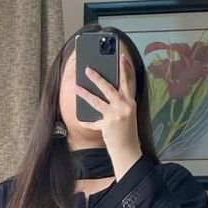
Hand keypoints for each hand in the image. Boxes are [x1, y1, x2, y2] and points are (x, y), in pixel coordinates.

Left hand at [74, 52, 141, 176]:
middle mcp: (125, 107)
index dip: (126, 69)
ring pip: (98, 101)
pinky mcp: (108, 125)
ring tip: (76, 87)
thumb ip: (119, 103)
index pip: (128, 82)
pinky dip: (86, 121)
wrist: (128, 150)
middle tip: (88, 69)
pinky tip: (80, 118)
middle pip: (110, 88)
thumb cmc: (126, 132)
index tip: (122, 57)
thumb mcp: (127, 114)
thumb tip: (104, 90)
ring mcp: (116, 115)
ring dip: (85, 93)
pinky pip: (93, 122)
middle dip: (98, 77)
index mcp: (131, 103)